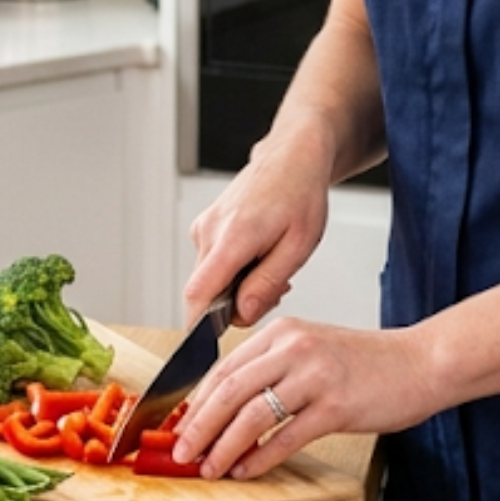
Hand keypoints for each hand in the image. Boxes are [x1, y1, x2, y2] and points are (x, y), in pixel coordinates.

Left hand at [169, 315, 440, 480]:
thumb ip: (274, 368)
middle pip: (229, 390)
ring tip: (209, 468)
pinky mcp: (336, 406)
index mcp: (283, 332)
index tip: (180, 427)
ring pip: (252, 414)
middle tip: (180, 452)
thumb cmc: (369, 363)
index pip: (223, 368)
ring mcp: (315, 376)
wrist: (421, 362)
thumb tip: (228, 406)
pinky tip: (247, 470)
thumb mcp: (313, 350)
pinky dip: (261, 457)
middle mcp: (294, 348)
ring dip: (224, 446)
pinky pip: (286, 436)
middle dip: (199, 426)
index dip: (196, 401)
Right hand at [184, 135, 331, 328]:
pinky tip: (259, 257)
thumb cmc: (301, 195)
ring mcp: (204, 227)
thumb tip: (242, 316)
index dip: (201, 325)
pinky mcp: (205, 227)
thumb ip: (267, 284)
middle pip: (205, 292)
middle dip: (235, 306)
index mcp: (233, 236)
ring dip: (236, 287)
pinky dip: (233, 271)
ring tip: (272, 268)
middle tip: (275, 291)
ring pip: (209, 279)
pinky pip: (211, 264)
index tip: (215, 342)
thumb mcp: (298, 246)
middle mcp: (210, 231)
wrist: (291, 157)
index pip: (198, 294)